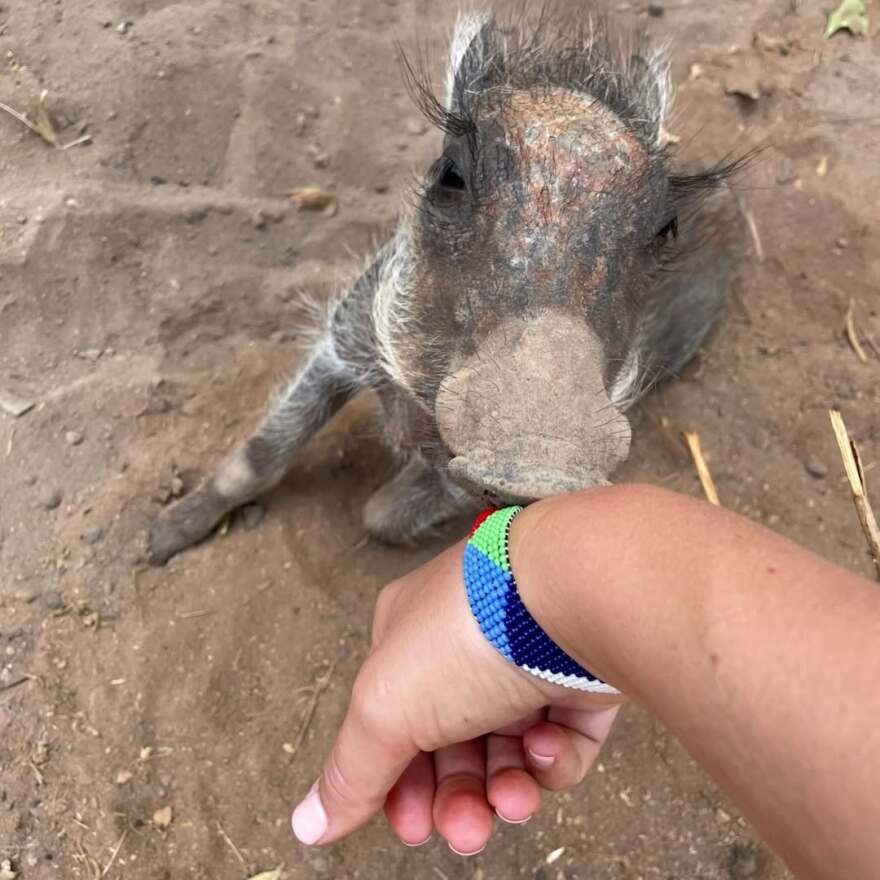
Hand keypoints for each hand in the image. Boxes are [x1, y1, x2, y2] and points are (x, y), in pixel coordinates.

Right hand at [290, 521, 625, 852]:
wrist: (574, 600)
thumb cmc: (474, 629)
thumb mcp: (386, 708)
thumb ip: (350, 770)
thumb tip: (313, 820)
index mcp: (408, 637)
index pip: (391, 720)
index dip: (395, 780)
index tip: (409, 823)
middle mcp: (466, 646)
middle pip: (452, 745)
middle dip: (455, 796)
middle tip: (464, 828)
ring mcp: (526, 661)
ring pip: (508, 750)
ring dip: (505, 788)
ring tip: (511, 801)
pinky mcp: (577, 679)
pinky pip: (560, 739)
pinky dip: (553, 758)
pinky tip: (545, 746)